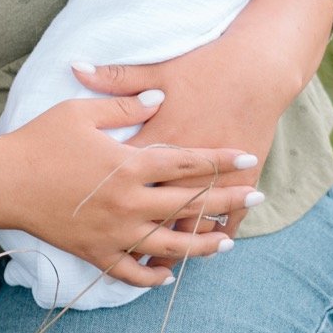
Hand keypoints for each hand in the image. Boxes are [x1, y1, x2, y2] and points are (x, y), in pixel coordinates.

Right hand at [0, 89, 263, 287]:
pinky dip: (152, 276)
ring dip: (204, 243)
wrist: (1, 181)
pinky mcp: (95, 252)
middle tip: (259, 196)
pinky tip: (169, 274)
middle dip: (229, 199)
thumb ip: (124, 104)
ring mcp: (115, 232)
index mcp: (129, 165)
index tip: (247, 157)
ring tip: (227, 240)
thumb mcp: (80, 112)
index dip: (220, 159)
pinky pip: (131, 271)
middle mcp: (130, 202)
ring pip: (172, 245)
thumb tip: (159, 99)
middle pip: (191, 203)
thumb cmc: (38, 141)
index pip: (188, 162)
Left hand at [70, 0, 330, 245]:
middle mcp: (185, 165)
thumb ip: (116, 79)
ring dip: (174, 245)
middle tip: (108, 249)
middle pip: (152, 207)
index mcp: (156, 138)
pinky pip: (226, 220)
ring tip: (154, 266)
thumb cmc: (204, 67)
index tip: (80, 211)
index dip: (101, 195)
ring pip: (189, 221)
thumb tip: (74, 67)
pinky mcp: (241, 181)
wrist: (258, 68)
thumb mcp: (156, 70)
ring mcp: (214, 176)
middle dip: (130, 230)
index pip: (123, 175)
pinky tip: (202, 252)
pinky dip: (212, 237)